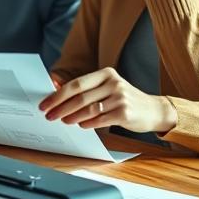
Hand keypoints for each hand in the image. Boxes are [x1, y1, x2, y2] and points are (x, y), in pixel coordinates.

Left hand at [37, 67, 176, 133]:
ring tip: (63, 121)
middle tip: (49, 115)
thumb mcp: (107, 88)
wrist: (153, 110)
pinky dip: (87, 123)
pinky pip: (100, 120)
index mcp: (106, 73)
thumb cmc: (124, 99)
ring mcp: (120, 98)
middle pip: (80, 96)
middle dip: (61, 107)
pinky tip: (80, 125)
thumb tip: (56, 89)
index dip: (58, 95)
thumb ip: (86, 89)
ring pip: (89, 109)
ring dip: (72, 116)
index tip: (45, 104)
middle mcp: (114, 83)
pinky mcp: (125, 113)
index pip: (76, 84)